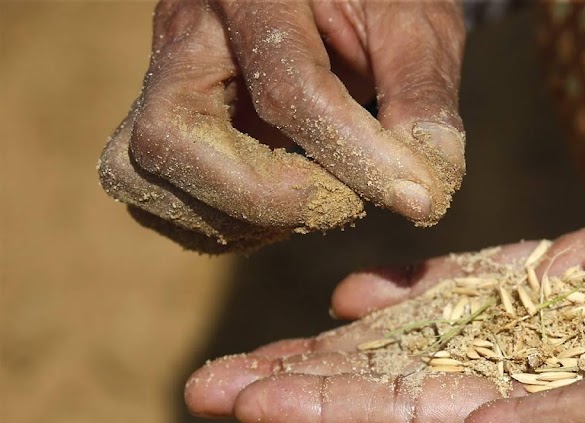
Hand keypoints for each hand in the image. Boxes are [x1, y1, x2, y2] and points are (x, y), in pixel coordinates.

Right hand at [99, 0, 465, 251]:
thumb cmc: (380, 2)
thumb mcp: (416, 27)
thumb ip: (423, 98)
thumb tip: (428, 192)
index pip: (286, 87)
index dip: (357, 157)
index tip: (421, 199)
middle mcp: (185, 31)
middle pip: (172, 138)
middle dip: (270, 197)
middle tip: (349, 203)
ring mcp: (160, 80)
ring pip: (144, 175)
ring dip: (244, 220)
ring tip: (324, 201)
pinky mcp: (163, 127)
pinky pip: (156, 199)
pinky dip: (225, 226)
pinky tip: (288, 209)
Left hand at [185, 189, 584, 422]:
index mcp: (537, 418)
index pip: (398, 416)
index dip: (312, 405)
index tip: (231, 396)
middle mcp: (524, 380)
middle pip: (390, 382)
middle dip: (305, 378)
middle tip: (211, 377)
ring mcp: (538, 328)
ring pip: (418, 337)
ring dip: (346, 339)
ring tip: (272, 338)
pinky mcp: (561, 280)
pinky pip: (473, 290)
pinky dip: (416, 292)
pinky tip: (363, 291)